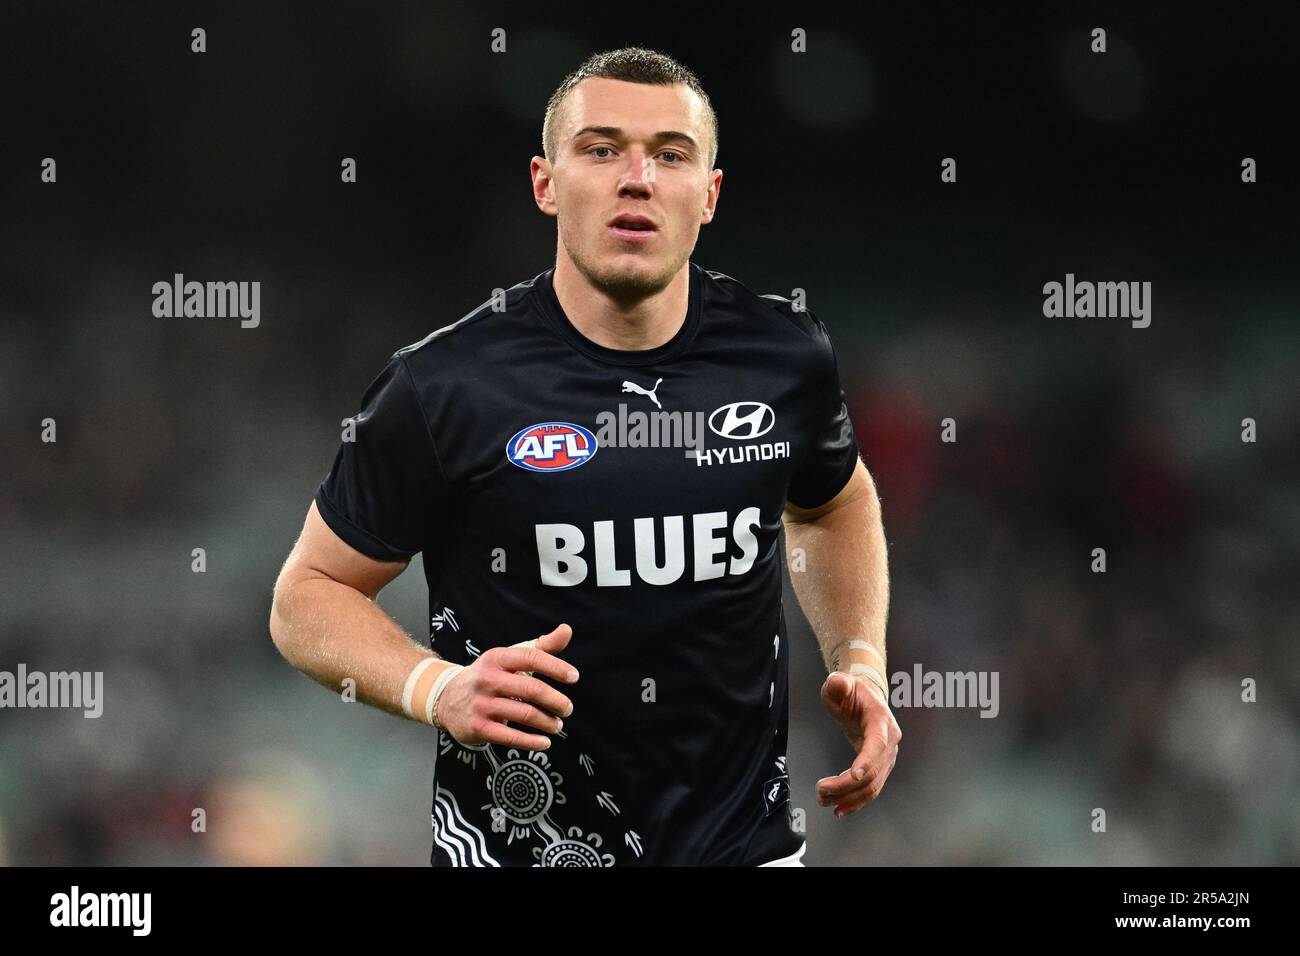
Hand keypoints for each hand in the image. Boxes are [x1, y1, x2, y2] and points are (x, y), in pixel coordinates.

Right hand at [436, 623, 578, 749]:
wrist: (446, 697)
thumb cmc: (490, 675)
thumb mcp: (510, 658)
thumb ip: (541, 646)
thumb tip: (568, 630)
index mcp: (498, 658)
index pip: (531, 657)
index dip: (556, 667)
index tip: (574, 677)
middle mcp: (488, 679)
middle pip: (531, 689)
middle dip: (556, 701)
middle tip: (567, 708)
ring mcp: (482, 704)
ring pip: (525, 714)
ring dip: (548, 722)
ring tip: (557, 725)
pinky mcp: (479, 728)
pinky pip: (510, 737)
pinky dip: (532, 742)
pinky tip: (545, 742)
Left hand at [816, 671, 899, 816]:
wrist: (865, 696)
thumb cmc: (851, 690)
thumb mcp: (840, 682)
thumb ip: (838, 683)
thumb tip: (838, 683)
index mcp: (880, 720)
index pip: (878, 743)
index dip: (867, 761)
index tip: (854, 775)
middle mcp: (889, 741)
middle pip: (873, 771)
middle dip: (846, 785)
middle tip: (821, 790)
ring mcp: (887, 756)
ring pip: (873, 786)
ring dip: (849, 798)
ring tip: (824, 801)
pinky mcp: (880, 767)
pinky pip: (872, 789)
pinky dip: (857, 801)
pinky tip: (840, 808)